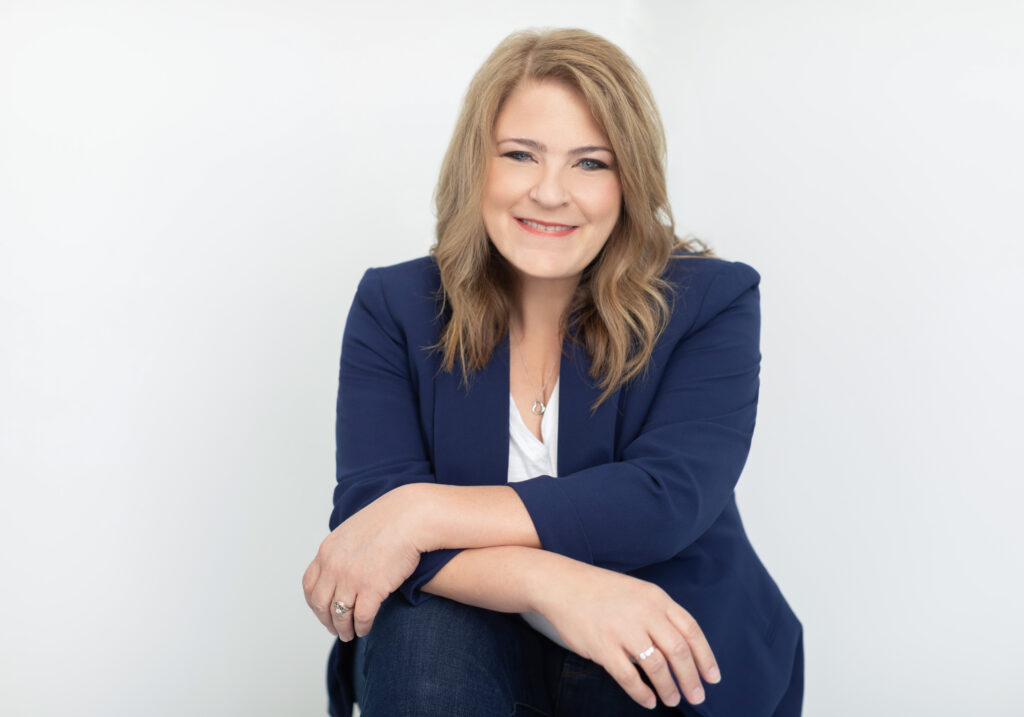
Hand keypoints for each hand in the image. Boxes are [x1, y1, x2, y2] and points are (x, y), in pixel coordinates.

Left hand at [302, 486, 424, 640]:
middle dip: (327, 621)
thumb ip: (341, 551)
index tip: (323, 612)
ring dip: (344, 629)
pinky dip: (362, 627)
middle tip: (335, 629)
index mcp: (327, 551)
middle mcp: (334, 566)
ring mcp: (352, 578)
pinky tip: (365, 629)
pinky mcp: (372, 588)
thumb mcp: (353, 532)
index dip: (315, 603)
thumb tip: (340, 569)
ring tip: (350, 634)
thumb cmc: (389, 521)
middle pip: (321, 604)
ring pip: (340, 615)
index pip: (310, 585)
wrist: (411, 517)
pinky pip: (362, 617)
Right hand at [534, 559, 720, 709]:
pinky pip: (629, 677)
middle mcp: (644, 613)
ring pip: (657, 667)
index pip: (691, 630)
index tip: (712, 677)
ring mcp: (623, 630)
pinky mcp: (603, 647)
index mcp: (656, 598)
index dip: (705, 657)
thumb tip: (683, 648)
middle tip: (697, 697)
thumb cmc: (601, 591)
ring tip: (672, 700)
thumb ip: (660, 614)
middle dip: (691, 679)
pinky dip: (642, 693)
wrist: (562, 585)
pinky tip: (648, 700)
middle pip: (678, 651)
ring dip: (669, 688)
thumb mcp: (638, 592)